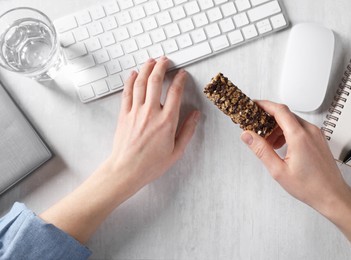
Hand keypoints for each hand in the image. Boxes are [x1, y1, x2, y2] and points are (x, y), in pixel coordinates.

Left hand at [40, 57, 199, 243]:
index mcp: (167, 121)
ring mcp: (135, 112)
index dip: (180, 79)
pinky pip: (127, 92)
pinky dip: (130, 81)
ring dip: (146, 68)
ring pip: (140, 83)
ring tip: (150, 61)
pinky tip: (133, 74)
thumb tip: (196, 114)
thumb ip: (187, 130)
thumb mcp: (176, 151)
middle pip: (156, 81)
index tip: (182, 74)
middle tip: (165, 60)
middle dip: (161, 67)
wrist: (126, 170)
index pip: (175, 92)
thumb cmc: (151, 164)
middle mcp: (151, 112)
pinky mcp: (124, 115)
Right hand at [240, 100, 344, 208]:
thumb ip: (261, 150)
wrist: (332, 195)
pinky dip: (287, 132)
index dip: (264, 105)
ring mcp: (316, 134)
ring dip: (277, 128)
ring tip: (268, 143)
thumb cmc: (310, 187)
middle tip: (256, 128)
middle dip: (268, 120)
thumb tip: (247, 136)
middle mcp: (310, 131)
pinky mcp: (318, 139)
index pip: (279, 110)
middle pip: (285, 114)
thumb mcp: (278, 170)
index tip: (253, 105)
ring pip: (292, 121)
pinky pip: (300, 128)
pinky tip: (281, 146)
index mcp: (299, 136)